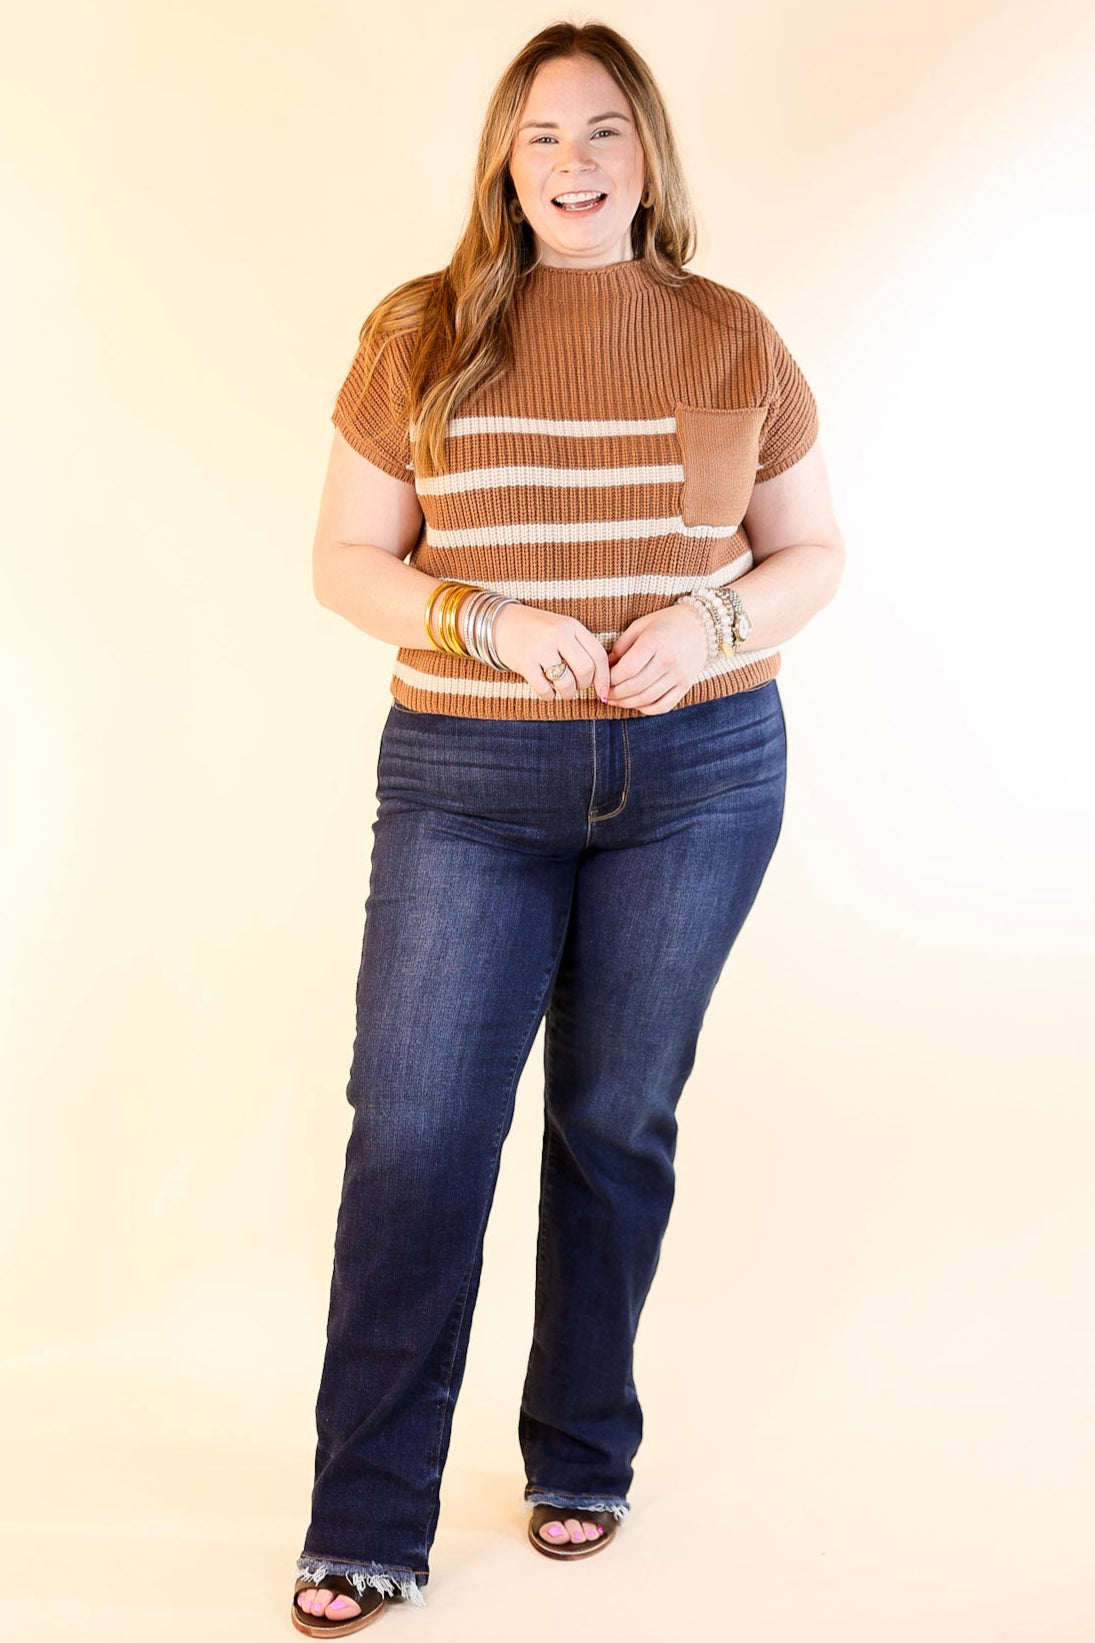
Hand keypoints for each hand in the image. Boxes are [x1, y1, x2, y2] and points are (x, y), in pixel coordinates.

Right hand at [490, 604, 610, 703]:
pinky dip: (549, 696)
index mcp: (572, 625)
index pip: (598, 655)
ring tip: (564, 691)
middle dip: (584, 685)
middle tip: (577, 686)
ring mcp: (540, 647)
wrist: (502, 622)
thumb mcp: (563, 629)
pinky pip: (544, 689)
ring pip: (566, 682)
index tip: (603, 692)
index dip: (604, 678)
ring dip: (568, 693)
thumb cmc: (538, 630)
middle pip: (585, 670)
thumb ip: (581, 647)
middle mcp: (558, 634)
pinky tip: (548, 692)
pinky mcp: (524, 661)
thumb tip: (600, 680)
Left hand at [605, 602, 708, 714]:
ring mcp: (679, 674)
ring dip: (626, 704)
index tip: (602, 680)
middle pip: (634, 687)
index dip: (609, 679)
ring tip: (615, 701)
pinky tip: (636, 704)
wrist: (702, 624)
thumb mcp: (641, 625)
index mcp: (655, 640)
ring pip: (646, 699)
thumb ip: (621, 646)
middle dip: (614, 694)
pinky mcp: (686, 685)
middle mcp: (669, 659)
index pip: (626, 669)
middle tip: (604, 694)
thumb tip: (606, 667)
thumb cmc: (666, 622)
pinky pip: (663, 706)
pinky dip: (646, 709)